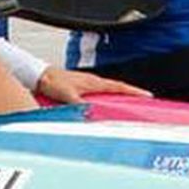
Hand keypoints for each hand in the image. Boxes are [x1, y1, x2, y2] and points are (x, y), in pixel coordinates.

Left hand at [36, 68, 150, 104]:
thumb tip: (89, 112)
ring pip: (108, 91)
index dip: (134, 91)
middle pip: (117, 88)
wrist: (39, 76)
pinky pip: (99, 94)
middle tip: (143, 101)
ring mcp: (87, 84)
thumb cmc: (53, 81)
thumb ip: (79, 104)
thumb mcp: (67, 95)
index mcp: (94, 82)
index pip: (119, 87)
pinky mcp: (80, 88)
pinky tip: (105, 106)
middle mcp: (92, 82)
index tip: (148, 96)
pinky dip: (106, 99)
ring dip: (119, 96)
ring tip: (129, 104)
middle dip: (131, 94)